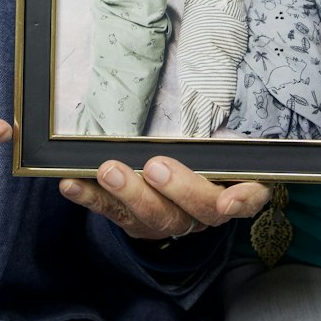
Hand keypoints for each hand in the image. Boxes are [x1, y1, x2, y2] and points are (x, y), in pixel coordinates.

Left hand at [57, 156, 270, 240]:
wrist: (174, 186)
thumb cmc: (204, 155)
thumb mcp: (219, 142)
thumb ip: (222, 135)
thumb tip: (217, 96)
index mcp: (232, 189)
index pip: (249, 198)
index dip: (241, 201)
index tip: (228, 202)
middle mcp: (202, 214)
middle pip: (197, 211)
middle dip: (176, 189)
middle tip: (156, 166)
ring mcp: (168, 223)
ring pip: (153, 217)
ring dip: (129, 194)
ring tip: (108, 170)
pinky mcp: (135, 224)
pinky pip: (113, 214)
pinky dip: (91, 198)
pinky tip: (71, 184)